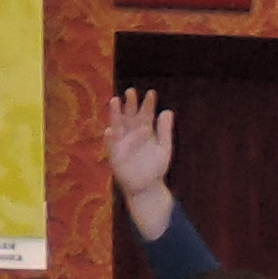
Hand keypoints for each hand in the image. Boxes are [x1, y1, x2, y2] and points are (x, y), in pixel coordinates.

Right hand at [105, 87, 177, 238]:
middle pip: (130, 115)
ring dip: (115, 113)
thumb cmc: (155, 166)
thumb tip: (167, 111)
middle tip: (131, 91)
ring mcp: (122, 142)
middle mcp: (131, 132)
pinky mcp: (115, 154)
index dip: (148, 104)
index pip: (146, 113)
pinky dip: (110, 137)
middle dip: (130, 104)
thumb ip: (165, 131)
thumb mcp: (164, 148)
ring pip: (117, 124)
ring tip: (115, 101)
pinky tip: (110, 130)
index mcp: (145, 130)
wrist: (147, 186)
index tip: (152, 93)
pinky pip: (111, 144)